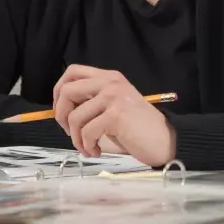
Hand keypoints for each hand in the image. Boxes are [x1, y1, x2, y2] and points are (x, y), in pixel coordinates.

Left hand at [52, 65, 175, 166]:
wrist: (164, 140)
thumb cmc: (136, 128)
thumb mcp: (112, 106)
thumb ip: (91, 103)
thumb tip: (61, 112)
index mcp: (109, 77)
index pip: (73, 71)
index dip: (59, 90)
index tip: (62, 110)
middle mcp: (110, 82)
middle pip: (67, 91)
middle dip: (62, 116)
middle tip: (71, 132)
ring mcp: (113, 97)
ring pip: (75, 117)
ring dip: (76, 139)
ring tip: (88, 148)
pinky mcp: (116, 115)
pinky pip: (87, 132)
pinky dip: (87, 146)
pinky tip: (96, 151)